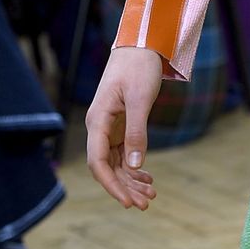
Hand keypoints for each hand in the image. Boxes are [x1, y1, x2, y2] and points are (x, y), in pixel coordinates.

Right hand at [85, 47, 164, 208]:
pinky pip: (124, 153)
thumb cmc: (138, 67)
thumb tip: (134, 166)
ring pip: (116, 163)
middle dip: (124, 187)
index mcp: (97, 122)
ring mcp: (109, 127)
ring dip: (131, 180)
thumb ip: (137, 132)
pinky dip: (135, 167)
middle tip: (146, 204)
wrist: (141, 45)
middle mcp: (99, 127)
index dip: (111, 185)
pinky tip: (147, 178)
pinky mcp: (120, 125)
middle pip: (107, 167)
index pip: (98, 163)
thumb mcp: (139, 99)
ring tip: (151, 195)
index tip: (128, 202)